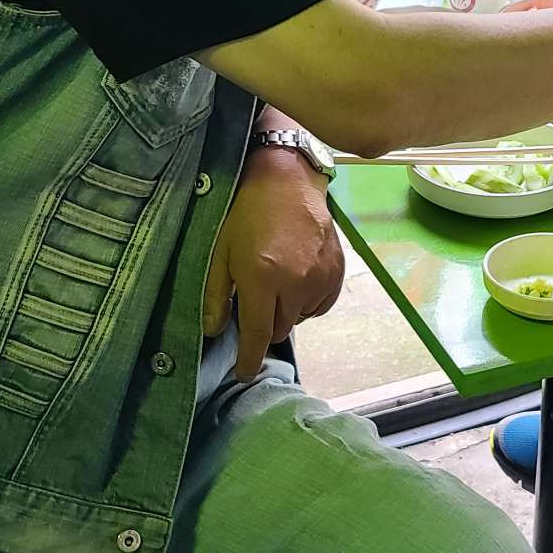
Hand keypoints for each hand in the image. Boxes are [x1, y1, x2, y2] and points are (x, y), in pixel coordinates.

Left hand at [202, 150, 345, 380]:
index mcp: (262, 278)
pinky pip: (320, 304)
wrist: (287, 180)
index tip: (244, 372)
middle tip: (256, 300)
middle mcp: (296, 282)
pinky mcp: (337, 270)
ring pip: (301, 317)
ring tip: (276, 282)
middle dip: (266, 324)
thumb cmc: (245, 213)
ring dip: (287, 310)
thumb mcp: (220, 252)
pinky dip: (307, 300)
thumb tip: (215, 331)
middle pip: (281, 328)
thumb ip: (215, 295)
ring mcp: (321, 276)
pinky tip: (296, 279)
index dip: (249, 359)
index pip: (258, 334)